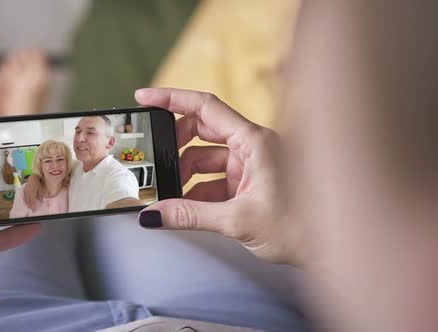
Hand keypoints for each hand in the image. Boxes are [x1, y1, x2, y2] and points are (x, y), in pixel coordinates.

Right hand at [135, 88, 304, 265]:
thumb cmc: (301, 229)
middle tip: (156, 159)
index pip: (206, 107)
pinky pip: (217, 179)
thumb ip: (190, 215)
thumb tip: (154, 214)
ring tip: (170, 193)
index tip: (145, 98)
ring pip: (208, 158)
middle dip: (176, 146)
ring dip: (186, 174)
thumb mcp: (237, 220)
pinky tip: (187, 207)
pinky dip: (199, 190)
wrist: (331, 252)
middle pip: (203, 131)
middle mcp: (254, 146)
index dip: (172, 99)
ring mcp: (253, 165)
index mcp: (255, 141)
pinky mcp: (252, 183)